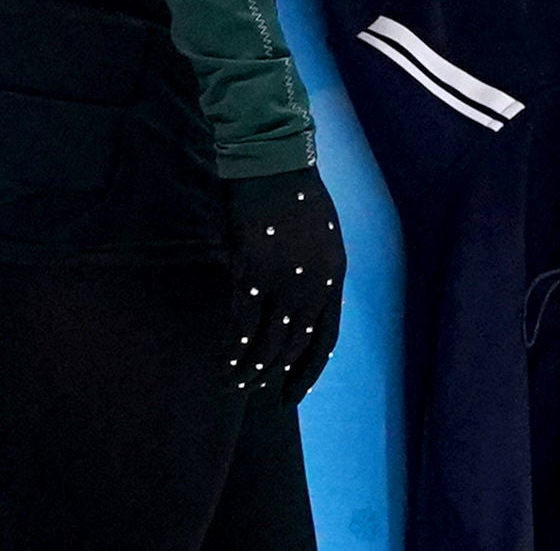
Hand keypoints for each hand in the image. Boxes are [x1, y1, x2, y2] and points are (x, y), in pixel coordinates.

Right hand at [225, 166, 345, 405]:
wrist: (276, 166)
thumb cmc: (299, 196)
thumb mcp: (324, 240)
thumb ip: (316, 276)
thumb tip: (301, 310)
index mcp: (335, 279)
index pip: (325, 340)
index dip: (308, 372)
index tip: (293, 392)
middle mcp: (313, 287)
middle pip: (294, 345)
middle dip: (274, 373)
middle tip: (255, 389)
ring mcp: (284, 282)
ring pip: (268, 341)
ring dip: (251, 368)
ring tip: (236, 384)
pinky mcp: (253, 273)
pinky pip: (243, 322)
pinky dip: (233, 346)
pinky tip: (224, 359)